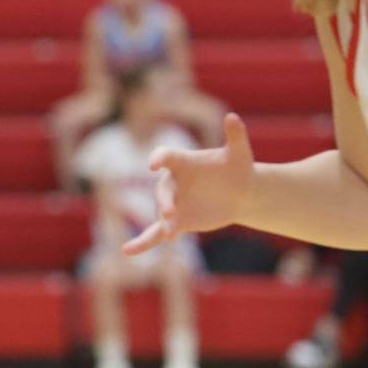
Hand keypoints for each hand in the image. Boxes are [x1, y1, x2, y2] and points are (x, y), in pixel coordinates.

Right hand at [123, 113, 255, 255]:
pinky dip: (142, 242)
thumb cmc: (238, 168)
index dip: (160, 159)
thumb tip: (232, 116)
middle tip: (169, 213)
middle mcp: (173, 182)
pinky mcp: (176, 222)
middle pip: (162, 191)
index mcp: (183, 162)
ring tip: (171, 234)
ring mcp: (173, 203)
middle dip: (164, 202)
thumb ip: (235, 136)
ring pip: (162, 214)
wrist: (241, 193)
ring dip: (164, 223)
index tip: (154, 164)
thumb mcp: (239, 153)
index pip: (167, 157)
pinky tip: (127, 250)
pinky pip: (155, 233)